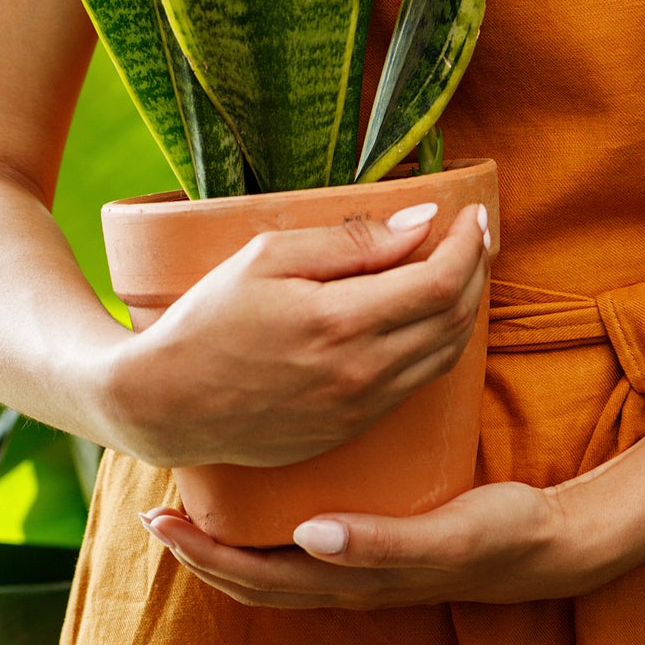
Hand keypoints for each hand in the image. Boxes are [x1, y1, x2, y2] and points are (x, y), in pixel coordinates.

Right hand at [100, 200, 489, 468]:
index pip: (439, 283)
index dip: (468, 244)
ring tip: (462, 267)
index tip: (474, 214)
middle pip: (454, 319)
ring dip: (464, 308)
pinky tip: (428, 314)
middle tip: (477, 233)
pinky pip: (416, 383)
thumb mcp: (269, 256)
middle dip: (477, 270)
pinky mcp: (350, 430)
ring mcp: (358, 409)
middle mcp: (360, 373)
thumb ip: (352, 241)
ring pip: (444, 356)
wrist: (167, 404)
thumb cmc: (210, 317)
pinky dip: (437, 343)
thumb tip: (424, 222)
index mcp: (340, 323)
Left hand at [138, 477, 608, 609]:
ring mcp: (363, 564)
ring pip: (276, 568)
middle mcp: (348, 577)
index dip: (205, 554)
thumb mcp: (444, 536)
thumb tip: (309, 536)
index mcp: (352, 575)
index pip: (258, 577)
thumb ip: (380, 541)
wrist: (550, 542)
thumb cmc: (498, 534)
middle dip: (201, 552)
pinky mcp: (380, 542)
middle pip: (254, 580)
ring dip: (229, 545)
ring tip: (197, 507)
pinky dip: (270, 531)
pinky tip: (268, 493)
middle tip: (157, 511)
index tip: (163, 519)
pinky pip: (306, 546)